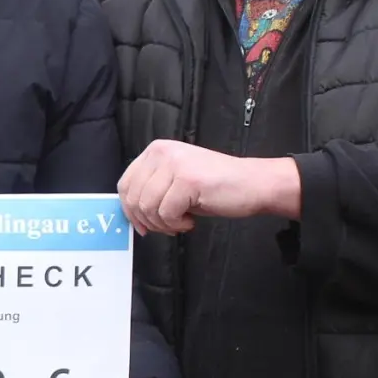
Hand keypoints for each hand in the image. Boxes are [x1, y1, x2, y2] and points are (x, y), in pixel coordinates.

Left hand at [117, 139, 300, 234]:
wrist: (253, 183)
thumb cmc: (216, 186)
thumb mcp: (175, 181)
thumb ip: (152, 189)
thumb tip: (131, 214)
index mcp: (156, 150)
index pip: (125, 184)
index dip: (130, 210)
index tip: (144, 225)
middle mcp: (162, 152)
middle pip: (133, 197)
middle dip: (148, 221)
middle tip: (168, 226)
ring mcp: (174, 164)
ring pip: (147, 207)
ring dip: (164, 224)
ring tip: (182, 222)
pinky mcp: (187, 180)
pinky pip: (166, 213)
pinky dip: (177, 224)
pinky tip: (191, 221)